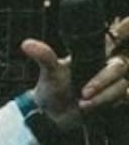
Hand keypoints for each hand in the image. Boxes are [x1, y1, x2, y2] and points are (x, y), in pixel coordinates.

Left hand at [21, 16, 128, 130]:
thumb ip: (44, 56)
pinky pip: (120, 97)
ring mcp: (110, 83)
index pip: (116, 36)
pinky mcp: (112, 99)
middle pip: (120, 65)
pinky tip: (89, 107)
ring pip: (119, 84)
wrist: (50, 117)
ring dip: (101, 95)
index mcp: (94, 54)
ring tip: (81, 103)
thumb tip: (26, 44)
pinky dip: (104, 102)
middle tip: (83, 92)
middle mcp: (105, 66)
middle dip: (103, 79)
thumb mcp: (49, 72)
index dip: (126, 27)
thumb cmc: (52, 90)